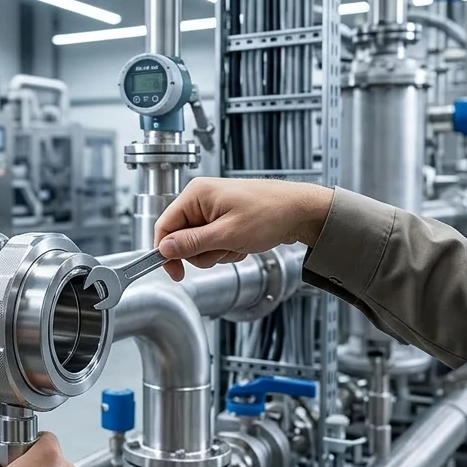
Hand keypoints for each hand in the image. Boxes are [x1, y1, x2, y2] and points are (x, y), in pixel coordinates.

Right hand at [154, 177, 333, 280]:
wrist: (301, 211)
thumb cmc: (271, 213)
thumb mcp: (227, 234)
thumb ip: (192, 243)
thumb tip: (164, 249)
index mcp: (196, 194)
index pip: (164, 226)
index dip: (167, 252)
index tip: (176, 272)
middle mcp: (201, 198)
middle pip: (182, 238)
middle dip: (202, 252)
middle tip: (224, 250)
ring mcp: (213, 208)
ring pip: (199, 244)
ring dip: (218, 252)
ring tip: (238, 244)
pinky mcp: (224, 217)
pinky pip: (214, 241)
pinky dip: (227, 248)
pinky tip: (243, 243)